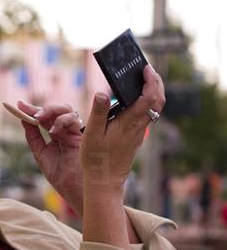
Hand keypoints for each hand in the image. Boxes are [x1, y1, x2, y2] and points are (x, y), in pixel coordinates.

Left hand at [17, 100, 83, 216]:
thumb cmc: (62, 178)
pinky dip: (62, 121)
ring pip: (66, 110)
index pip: (44, 119)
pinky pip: (74, 119)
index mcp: (57, 137)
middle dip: (40, 108)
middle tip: (27, 109)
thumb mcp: (42, 155)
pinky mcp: (84, 135)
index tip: (18, 105)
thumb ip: (34, 138)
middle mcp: (67, 132)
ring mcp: (75, 133)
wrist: (78, 192)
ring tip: (39, 118)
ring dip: (51, 111)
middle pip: (55, 111)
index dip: (32, 110)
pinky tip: (53, 130)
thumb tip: (24, 120)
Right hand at [81, 65, 165, 192]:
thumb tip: (102, 92)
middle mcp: (138, 127)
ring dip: (153, 92)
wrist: (104, 182)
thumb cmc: (96, 159)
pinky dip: (147, 103)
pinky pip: (147, 116)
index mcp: (129, 123)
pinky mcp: (136, 138)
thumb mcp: (92, 134)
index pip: (148, 98)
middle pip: (158, 101)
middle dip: (156, 83)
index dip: (150, 81)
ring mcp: (139, 133)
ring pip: (154, 109)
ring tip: (143, 80)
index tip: (145, 68)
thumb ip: (99, 112)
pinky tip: (135, 100)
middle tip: (147, 70)